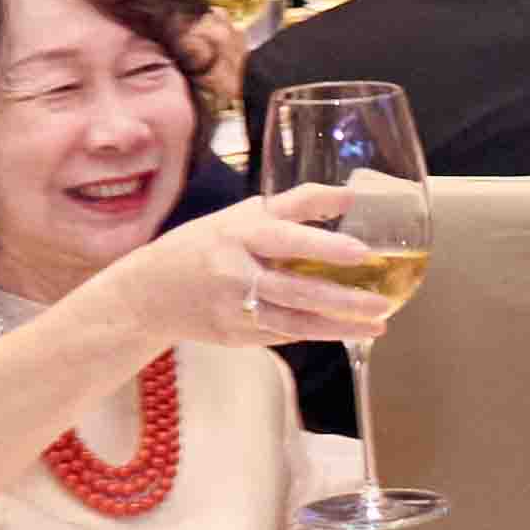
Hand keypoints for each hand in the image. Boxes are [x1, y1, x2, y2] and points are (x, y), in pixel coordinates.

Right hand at [108, 186, 401, 357]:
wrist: (148, 292)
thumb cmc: (206, 244)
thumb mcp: (242, 216)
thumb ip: (295, 206)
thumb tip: (350, 194)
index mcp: (238, 234)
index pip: (286, 238)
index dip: (324, 244)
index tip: (361, 251)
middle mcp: (235, 272)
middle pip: (295, 290)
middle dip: (342, 300)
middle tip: (381, 303)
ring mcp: (234, 309)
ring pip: (294, 322)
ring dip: (338, 327)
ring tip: (376, 327)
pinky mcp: (235, 336)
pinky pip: (282, 334)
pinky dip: (314, 332)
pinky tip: (344, 331)